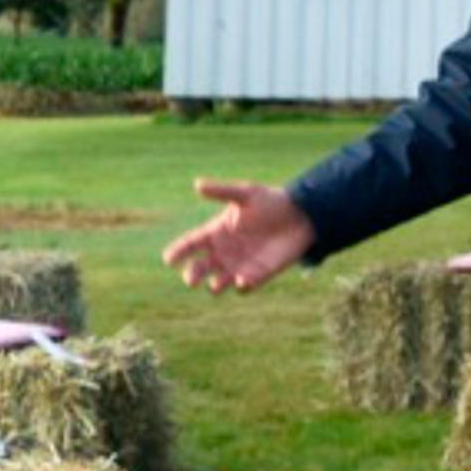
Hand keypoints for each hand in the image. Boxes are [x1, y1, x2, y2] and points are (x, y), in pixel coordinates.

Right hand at [163, 179, 316, 291]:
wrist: (302, 216)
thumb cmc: (271, 202)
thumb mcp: (246, 194)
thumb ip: (222, 192)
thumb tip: (197, 184)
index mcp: (216, 232)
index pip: (191, 244)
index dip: (178, 251)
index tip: (168, 259)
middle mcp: (224, 252)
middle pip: (200, 268)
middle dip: (193, 275)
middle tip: (191, 280)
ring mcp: (239, 265)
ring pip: (218, 282)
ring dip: (215, 286)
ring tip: (215, 286)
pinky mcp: (258, 275)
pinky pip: (245, 286)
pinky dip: (242, 286)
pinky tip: (243, 281)